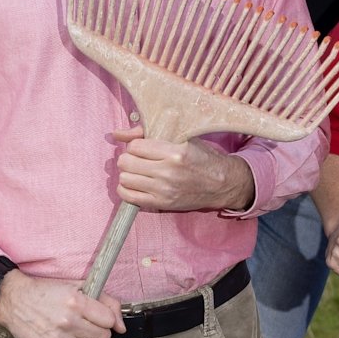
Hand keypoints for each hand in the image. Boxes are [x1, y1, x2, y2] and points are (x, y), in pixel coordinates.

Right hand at [0, 270, 124, 337]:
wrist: (14, 300)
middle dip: (99, 331)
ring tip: (79, 335)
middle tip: (88, 325)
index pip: (109, 321)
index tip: (99, 317)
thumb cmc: (47, 291)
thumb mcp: (78, 286)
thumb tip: (121, 326)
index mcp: (76, 302)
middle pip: (102, 337)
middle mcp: (67, 321)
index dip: (106, 319)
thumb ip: (106, 301)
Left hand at [113, 127, 253, 212]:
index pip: (135, 146)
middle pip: (125, 162)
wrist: (222, 183)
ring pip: (124, 179)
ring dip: (127, 173)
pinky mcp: (162, 204)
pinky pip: (129, 197)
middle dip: (128, 158)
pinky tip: (136, 183)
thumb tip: (116, 134)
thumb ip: (148, 133)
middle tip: (137, 158)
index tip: (142, 147)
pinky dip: (127, 189)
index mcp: (175, 152)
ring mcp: (164, 190)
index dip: (135, 145)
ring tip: (138, 171)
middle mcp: (168, 172)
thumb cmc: (203, 158)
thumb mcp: (182, 139)